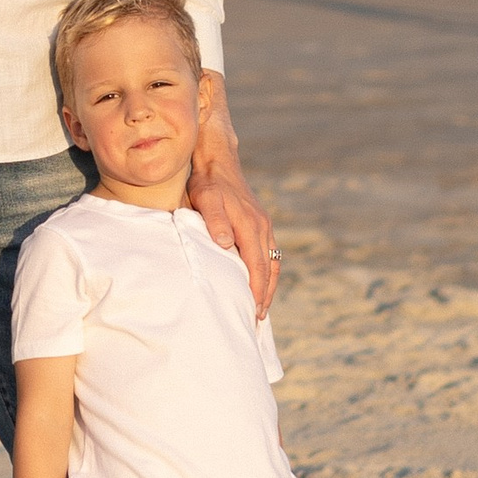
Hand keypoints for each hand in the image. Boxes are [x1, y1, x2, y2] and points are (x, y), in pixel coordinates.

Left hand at [188, 84, 277, 313]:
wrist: (217, 158)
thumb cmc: (207, 181)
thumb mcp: (206, 198)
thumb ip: (215, 221)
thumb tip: (225, 244)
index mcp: (251, 225)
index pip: (257, 266)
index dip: (256, 290)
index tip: (253, 311)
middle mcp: (262, 227)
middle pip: (268, 268)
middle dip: (264, 294)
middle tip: (256, 319)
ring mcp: (263, 224)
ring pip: (271, 262)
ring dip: (268, 285)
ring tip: (260, 307)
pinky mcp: (259, 222)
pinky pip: (268, 253)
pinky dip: (267, 271)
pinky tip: (259, 282)